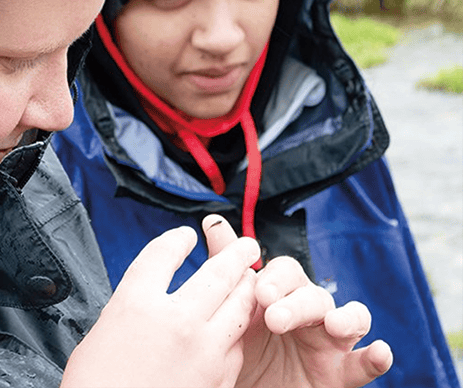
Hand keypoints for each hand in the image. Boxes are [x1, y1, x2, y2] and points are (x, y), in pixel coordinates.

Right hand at [62, 226, 259, 387]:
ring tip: (251, 275)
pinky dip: (241, 325)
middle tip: (246, 245)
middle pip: (215, 272)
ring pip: (239, 304)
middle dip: (234, 253)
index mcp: (136, 303)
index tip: (183, 236)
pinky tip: (240, 322)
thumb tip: (148, 298)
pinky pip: (238, 341)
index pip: (162, 254)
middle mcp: (174, 319)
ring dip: (247, 285)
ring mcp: (203, 348)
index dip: (175, 241)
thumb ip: (132, 307)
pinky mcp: (220, 376)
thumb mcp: (103, 332)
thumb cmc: (97, 386)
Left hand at [203, 215, 392, 387]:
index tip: (259, 292)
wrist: (247, 387)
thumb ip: (226, 266)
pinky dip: (376, 356)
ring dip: (345, 318)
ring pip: (350, 318)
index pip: (286, 273)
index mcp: (284, 293)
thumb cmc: (244, 342)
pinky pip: (364, 363)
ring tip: (334, 324)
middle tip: (274, 318)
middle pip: (314, 295)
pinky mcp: (343, 372)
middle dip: (297, 304)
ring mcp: (332, 340)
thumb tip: (212, 220)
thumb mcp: (232, 308)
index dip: (275, 279)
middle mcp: (311, 311)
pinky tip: (380, 352)